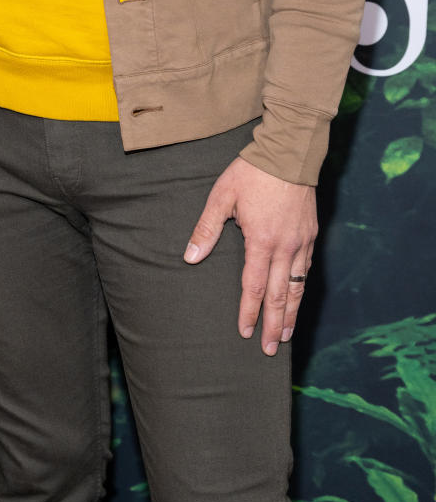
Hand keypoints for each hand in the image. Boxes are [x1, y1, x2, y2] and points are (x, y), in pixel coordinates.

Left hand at [183, 156, 316, 354]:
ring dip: (292, 313)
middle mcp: (284, 247)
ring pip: (297, 286)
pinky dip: (301, 288)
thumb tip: (190, 257)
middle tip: (271, 349)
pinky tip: (297, 297)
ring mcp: (301, 242)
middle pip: (280, 295)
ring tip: (288, 334)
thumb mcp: (222, 196)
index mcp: (260, 240)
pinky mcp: (311, 234)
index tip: (245, 332)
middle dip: (275, 325)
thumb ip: (206, 229)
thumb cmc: (252, 173)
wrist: (289, 152)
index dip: (249, 312)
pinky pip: (306, 269)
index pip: (254, 287)